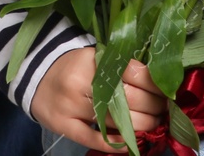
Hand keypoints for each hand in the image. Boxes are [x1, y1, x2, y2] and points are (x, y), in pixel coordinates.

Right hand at [33, 48, 167, 150]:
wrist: (37, 76)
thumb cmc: (75, 67)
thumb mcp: (96, 58)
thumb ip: (121, 68)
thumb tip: (158, 84)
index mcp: (94, 59)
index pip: (134, 72)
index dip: (156, 86)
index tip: (167, 93)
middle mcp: (82, 81)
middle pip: (129, 99)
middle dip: (153, 108)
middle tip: (162, 111)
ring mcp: (71, 105)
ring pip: (115, 121)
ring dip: (141, 126)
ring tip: (153, 125)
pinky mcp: (63, 125)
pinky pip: (94, 139)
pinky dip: (115, 143)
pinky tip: (130, 144)